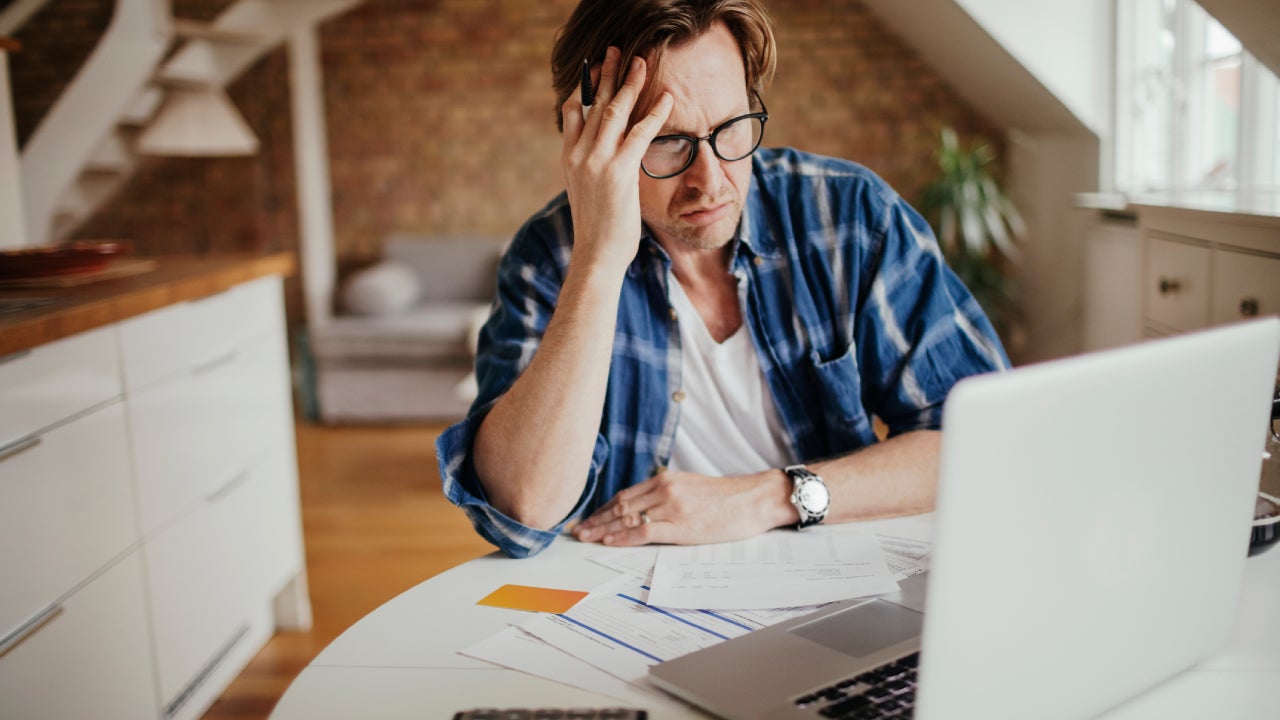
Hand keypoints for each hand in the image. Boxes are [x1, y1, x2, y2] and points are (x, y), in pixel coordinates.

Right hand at [560, 47, 672, 274]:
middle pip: (594, 103)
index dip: (586, 86)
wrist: (595, 256)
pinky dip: (655, 113)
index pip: (573, 112)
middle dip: (608, 74)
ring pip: (614, 111)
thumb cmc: (597, 231)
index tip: (596, 68)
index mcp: (569, 159)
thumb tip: (607, 157)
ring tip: (643, 63)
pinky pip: (639, 133)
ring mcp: (596, 162)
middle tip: (619, 52)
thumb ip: (592, 168)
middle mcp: (579, 155)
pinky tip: (667, 98)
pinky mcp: (619, 172)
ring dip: (631, 84)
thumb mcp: (587, 193)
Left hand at [572, 468, 789, 546]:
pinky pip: (643, 531)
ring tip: (584, 537)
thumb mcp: (692, 488)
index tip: (588, 518)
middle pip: (620, 505)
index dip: (603, 508)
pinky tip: (609, 541)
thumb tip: (648, 508)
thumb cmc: (728, 498)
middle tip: (576, 529)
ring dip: (602, 529)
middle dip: (596, 519)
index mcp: (666, 479)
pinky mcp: (681, 525)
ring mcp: (672, 507)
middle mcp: (664, 489)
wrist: (754, 499)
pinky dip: (622, 537)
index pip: (625, 495)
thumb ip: (669, 495)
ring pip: (626, 517)